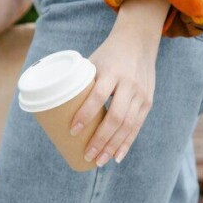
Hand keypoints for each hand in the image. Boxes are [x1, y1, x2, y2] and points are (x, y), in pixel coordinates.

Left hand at [70, 0, 170, 165]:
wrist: (138, 41)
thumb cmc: (108, 55)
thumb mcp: (93, 63)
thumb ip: (82, 85)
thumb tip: (55, 109)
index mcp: (111, 72)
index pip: (98, 96)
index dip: (85, 115)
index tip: (72, 131)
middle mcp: (129, 84)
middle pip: (115, 116)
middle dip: (100, 139)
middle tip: (86, 154)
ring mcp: (141, 94)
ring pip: (127, 125)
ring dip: (112, 146)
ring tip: (99, 161)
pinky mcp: (147, 101)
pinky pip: (137, 126)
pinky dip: (126, 143)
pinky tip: (117, 156)